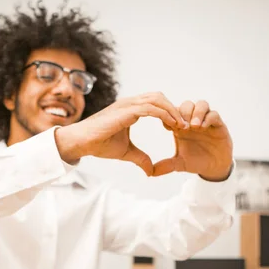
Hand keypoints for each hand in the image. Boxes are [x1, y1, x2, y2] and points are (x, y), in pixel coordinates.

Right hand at [55, 92, 185, 175]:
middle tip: (186, 125)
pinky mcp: (126, 111)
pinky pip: (151, 108)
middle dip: (174, 109)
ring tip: (183, 126)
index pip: (155, 103)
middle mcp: (130, 103)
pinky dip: (165, 115)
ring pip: (157, 100)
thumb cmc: (99, 144)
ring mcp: (128, 105)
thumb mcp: (127, 152)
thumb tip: (150, 171)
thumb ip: (140, 158)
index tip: (179, 127)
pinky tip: (173, 126)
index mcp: (130, 109)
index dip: (169, 112)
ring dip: (173, 111)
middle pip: (159, 97)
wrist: (82, 142)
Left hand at [153, 100, 232, 180]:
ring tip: (194, 126)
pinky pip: (214, 114)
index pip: (173, 113)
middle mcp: (193, 121)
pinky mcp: (218, 124)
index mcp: (181, 127)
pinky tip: (203, 127)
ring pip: (201, 104)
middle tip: (182, 126)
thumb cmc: (196, 162)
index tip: (167, 128)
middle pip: (186, 105)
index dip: (169, 116)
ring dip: (196, 112)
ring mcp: (206, 121)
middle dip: (183, 113)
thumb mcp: (179, 164)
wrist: (214, 168)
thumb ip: (166, 165)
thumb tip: (150, 173)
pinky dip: (208, 118)